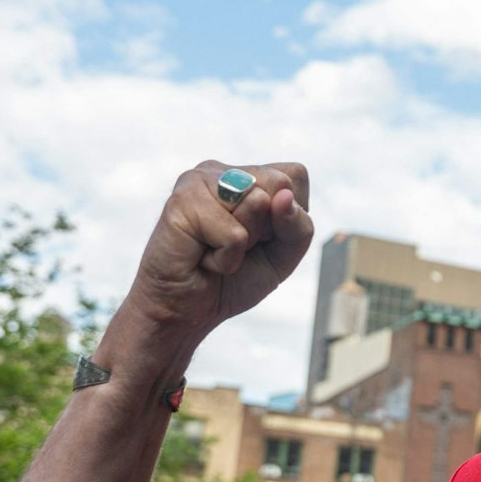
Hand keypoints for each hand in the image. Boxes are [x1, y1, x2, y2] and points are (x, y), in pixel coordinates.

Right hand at [125, 161, 313, 338]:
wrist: (186, 310)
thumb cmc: (233, 279)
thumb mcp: (283, 255)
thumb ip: (299, 225)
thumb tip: (284, 196)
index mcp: (248, 176)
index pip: (295, 175)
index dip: (289, 215)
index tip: (260, 237)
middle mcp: (223, 172)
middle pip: (281, 183)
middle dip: (268, 228)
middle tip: (234, 244)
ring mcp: (199, 180)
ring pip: (258, 202)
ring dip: (245, 243)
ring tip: (215, 249)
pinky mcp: (182, 200)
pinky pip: (234, 234)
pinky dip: (226, 259)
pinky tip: (201, 258)